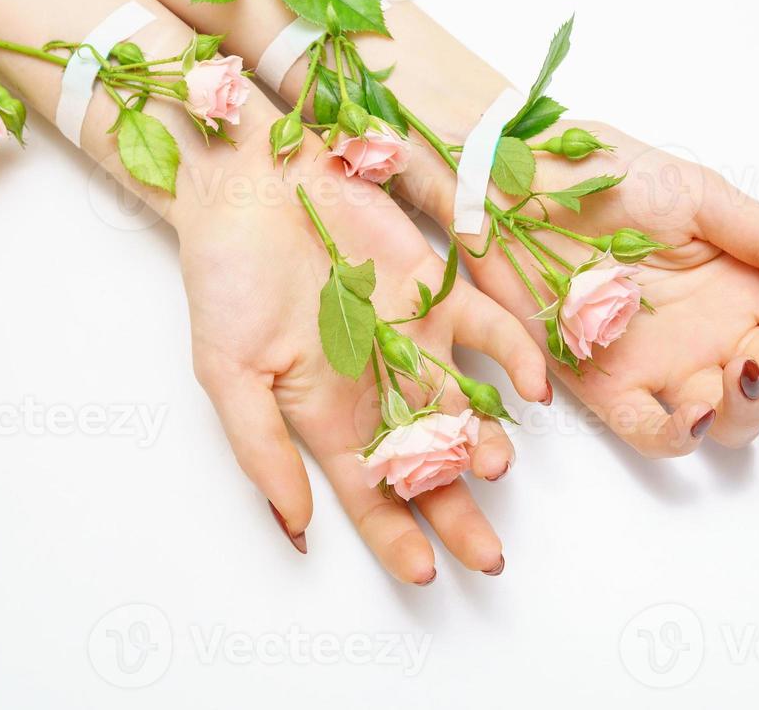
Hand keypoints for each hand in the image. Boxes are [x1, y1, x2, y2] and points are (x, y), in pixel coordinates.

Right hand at [175, 131, 547, 581]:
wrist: (249, 185)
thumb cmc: (226, 277)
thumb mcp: (226, 372)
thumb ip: (262, 449)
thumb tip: (299, 523)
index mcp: (326, 417)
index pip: (371, 496)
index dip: (397, 537)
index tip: (426, 573)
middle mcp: (378, 388)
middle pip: (429, 467)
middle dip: (458, 514)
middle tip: (489, 558)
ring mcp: (412, 340)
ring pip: (466, 407)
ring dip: (486, 438)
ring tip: (495, 463)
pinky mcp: (438, 290)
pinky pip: (491, 331)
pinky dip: (516, 358)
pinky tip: (533, 388)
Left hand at [461, 120, 758, 456]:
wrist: (507, 179)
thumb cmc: (600, 172)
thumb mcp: (698, 192)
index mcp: (745, 283)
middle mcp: (713, 332)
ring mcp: (662, 364)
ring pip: (729, 418)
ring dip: (750, 406)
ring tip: (743, 368)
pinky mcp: (605, 387)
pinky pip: (652, 432)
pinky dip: (679, 432)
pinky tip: (692, 406)